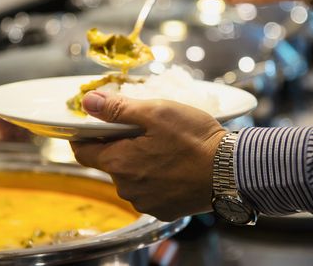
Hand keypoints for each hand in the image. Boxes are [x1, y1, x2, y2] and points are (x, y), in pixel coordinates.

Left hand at [70, 91, 225, 220]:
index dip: (84, 136)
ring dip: (138, 163)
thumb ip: (118, 109)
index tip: (93, 125)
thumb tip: (87, 102)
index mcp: (118, 163)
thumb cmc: (194, 139)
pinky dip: (155, 179)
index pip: (82, 152)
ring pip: (130, 177)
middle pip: (109, 163)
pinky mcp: (163, 210)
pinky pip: (149, 191)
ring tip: (163, 147)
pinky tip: (173, 166)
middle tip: (142, 130)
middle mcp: (126, 188)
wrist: (231, 170)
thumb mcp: (155, 113)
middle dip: (119, 146)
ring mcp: (145, 202)